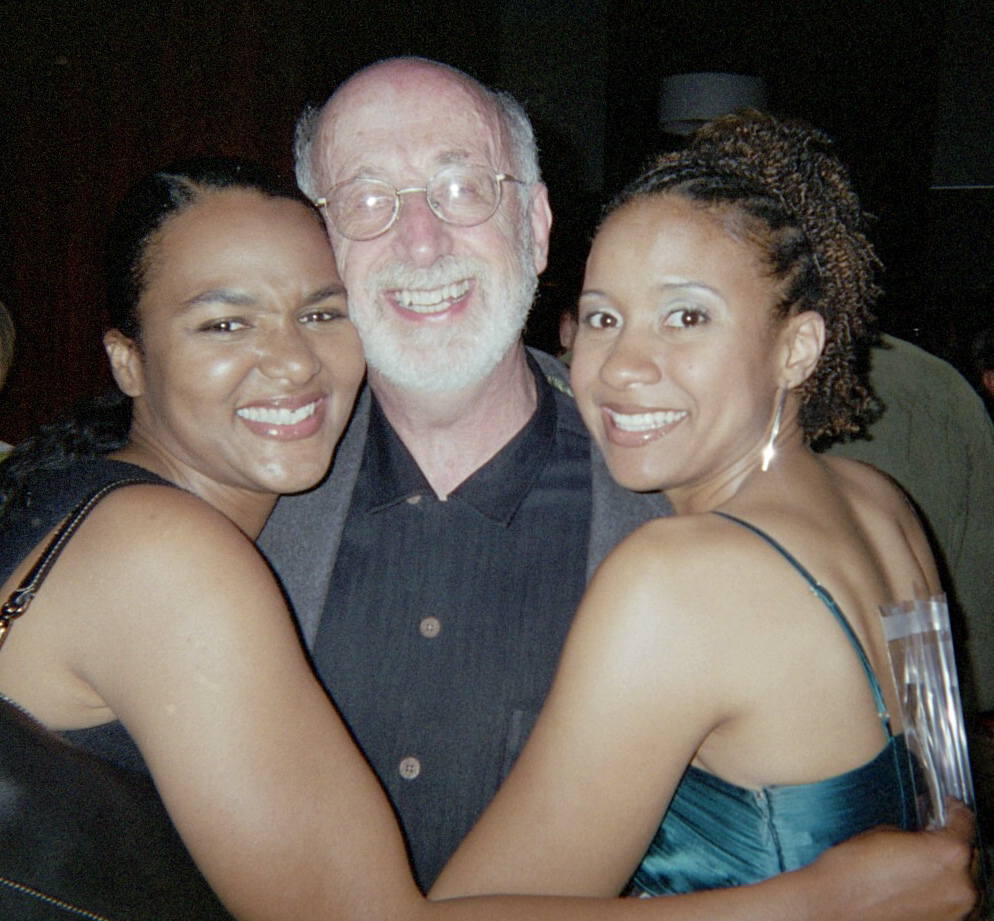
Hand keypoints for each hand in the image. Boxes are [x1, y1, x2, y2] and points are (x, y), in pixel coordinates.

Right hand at [805, 801, 977, 920]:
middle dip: (946, 843)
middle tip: (925, 833)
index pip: (964, 821)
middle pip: (964, 855)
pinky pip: (947, 900)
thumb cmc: (853, 871)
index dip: (953, 809)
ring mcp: (955, 910)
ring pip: (958, 880)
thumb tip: (921, 839)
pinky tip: (911, 882)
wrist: (835, 907)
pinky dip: (935, 890)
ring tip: (915, 862)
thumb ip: (915, 835)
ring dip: (942, 869)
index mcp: (949, 854)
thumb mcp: (884, 833)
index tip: (947, 806)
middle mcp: (961, 885)